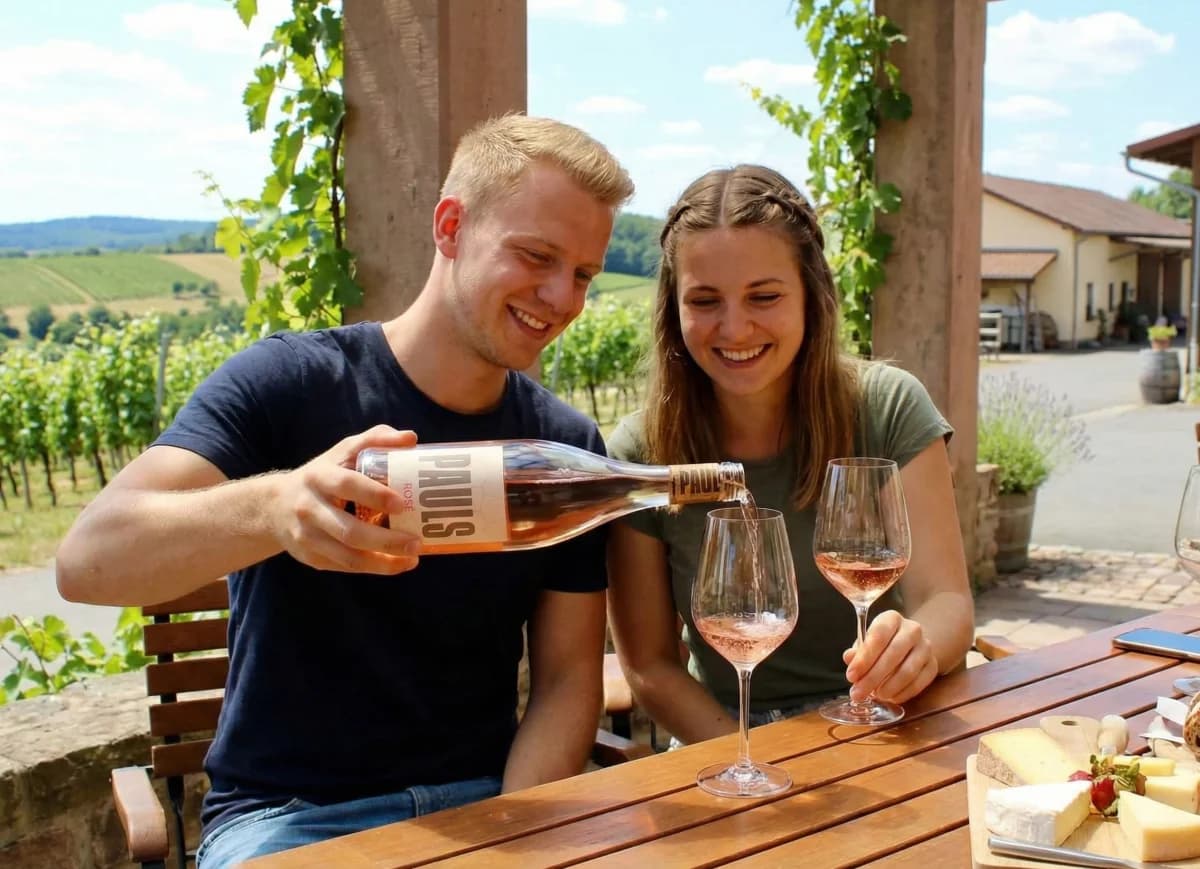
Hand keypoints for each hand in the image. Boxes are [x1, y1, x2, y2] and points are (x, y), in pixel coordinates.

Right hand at [269, 425, 422, 573]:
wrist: (274, 507)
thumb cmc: (322, 476)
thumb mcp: (342, 452)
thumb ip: (375, 440)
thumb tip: (411, 438)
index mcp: (319, 478)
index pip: (347, 485)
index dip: (375, 495)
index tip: (402, 504)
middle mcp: (309, 509)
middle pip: (350, 531)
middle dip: (386, 540)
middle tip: (416, 541)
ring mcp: (307, 537)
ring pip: (349, 557)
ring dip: (384, 562)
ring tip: (412, 558)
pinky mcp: (311, 558)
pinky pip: (345, 567)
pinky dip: (373, 567)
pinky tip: (396, 563)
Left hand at [842, 610, 938, 704]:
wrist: (910, 645)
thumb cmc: (882, 643)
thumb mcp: (866, 642)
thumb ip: (857, 651)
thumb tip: (849, 658)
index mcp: (891, 618)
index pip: (878, 636)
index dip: (864, 658)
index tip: (851, 676)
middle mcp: (912, 630)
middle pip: (893, 654)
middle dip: (873, 677)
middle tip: (859, 693)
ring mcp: (925, 647)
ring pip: (908, 671)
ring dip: (889, 687)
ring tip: (875, 696)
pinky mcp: (933, 665)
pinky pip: (919, 683)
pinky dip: (903, 693)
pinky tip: (890, 698)